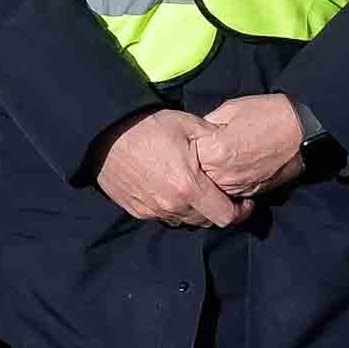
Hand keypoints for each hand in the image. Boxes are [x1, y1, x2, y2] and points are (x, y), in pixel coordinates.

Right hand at [93, 109, 250, 229]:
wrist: (104, 132)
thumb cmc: (149, 126)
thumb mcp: (189, 125)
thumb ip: (216, 140)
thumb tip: (235, 147)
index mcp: (189, 187)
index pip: (226, 217)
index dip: (240, 213)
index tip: (243, 202)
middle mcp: (172, 205)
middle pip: (206, 222)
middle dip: (217, 210)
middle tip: (219, 193)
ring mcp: (152, 210)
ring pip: (184, 221)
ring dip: (194, 211)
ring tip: (194, 191)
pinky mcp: (136, 210)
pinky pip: (163, 217)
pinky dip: (172, 209)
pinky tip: (171, 190)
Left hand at [192, 94, 310, 204]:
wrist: (304, 131)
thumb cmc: (269, 114)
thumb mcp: (230, 110)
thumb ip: (207, 125)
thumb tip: (194, 133)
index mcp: (214, 152)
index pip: (186, 156)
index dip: (188, 147)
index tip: (192, 139)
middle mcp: (223, 176)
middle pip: (196, 177)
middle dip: (196, 165)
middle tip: (203, 151)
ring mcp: (239, 187)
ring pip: (212, 189)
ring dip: (211, 177)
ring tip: (220, 159)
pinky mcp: (252, 193)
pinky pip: (230, 193)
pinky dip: (228, 183)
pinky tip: (233, 167)